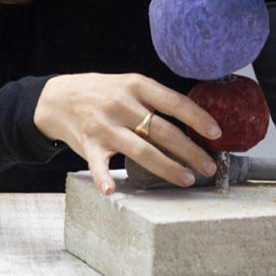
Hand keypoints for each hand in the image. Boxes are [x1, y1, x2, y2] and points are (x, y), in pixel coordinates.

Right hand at [33, 72, 221, 195]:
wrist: (58, 98)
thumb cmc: (102, 92)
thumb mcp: (128, 84)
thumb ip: (154, 100)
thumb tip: (193, 120)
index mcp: (136, 85)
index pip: (174, 102)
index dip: (197, 118)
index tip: (216, 133)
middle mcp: (122, 104)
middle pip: (163, 130)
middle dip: (190, 151)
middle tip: (208, 166)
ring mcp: (105, 125)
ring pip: (142, 150)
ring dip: (167, 167)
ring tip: (187, 179)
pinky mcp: (88, 145)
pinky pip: (98, 165)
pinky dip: (104, 178)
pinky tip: (112, 191)